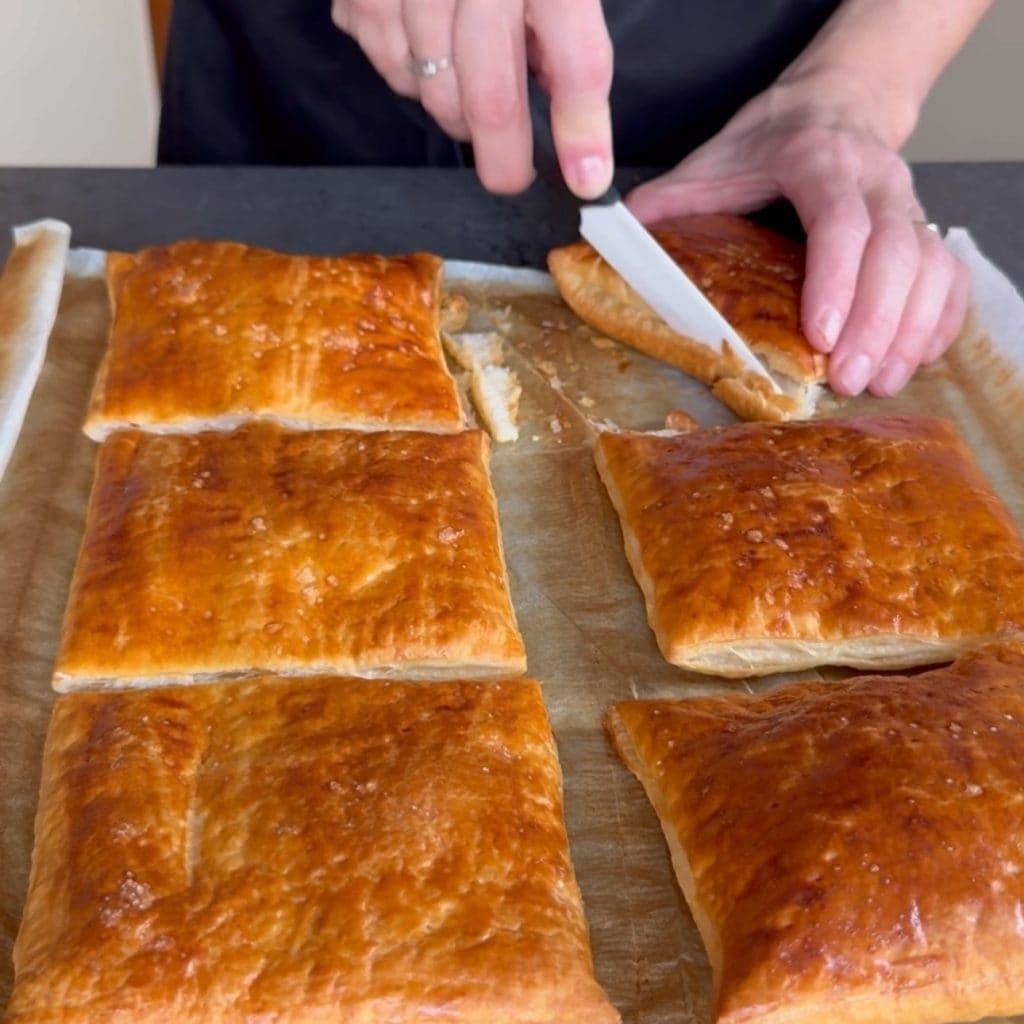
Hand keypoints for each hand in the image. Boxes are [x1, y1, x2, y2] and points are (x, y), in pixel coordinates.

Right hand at [331, 0, 613, 197]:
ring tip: (470, 75)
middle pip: (491, 99)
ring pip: (436, 96)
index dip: (582, 130)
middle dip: (506, 158)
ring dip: (459, 111)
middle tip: (513, 174)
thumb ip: (563, 31)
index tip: (585, 181)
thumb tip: (568, 115)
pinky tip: (429, 41)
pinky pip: (392, 71)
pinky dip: (415, 76)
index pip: (574, 60)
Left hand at [626, 81, 969, 397]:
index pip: (840, 223)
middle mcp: (876, 181)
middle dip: (876, 323)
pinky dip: (938, 322)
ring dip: (910, 332)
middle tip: (848, 380)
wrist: (834, 104)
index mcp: (819, 162)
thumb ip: (669, 203)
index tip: (820, 336)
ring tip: (879, 382)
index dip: (836, 280)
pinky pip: (948, 278)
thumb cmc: (769, 142)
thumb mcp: (712, 160)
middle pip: (897, 253)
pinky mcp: (924, 229)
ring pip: (932, 268)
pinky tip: (913, 360)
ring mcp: (909, 205)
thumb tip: (614, 244)